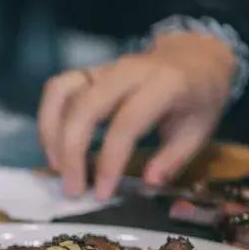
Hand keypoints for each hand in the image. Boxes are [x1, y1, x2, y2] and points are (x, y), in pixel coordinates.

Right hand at [38, 31, 236, 197]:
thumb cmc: (199, 98)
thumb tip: (148, 183)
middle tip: (72, 188)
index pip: (126, 123)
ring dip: (52, 133)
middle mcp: (128, 71)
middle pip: (85, 107)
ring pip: (62, 93)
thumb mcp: (200, 130)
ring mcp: (104, 68)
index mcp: (164, 84)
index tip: (103, 193)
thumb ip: (174, 158)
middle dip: (71, 152)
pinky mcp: (89, 72)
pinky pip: (57, 88)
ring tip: (57, 168)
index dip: (110, 161)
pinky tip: (54, 146)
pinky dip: (48, 117)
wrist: (194, 56)